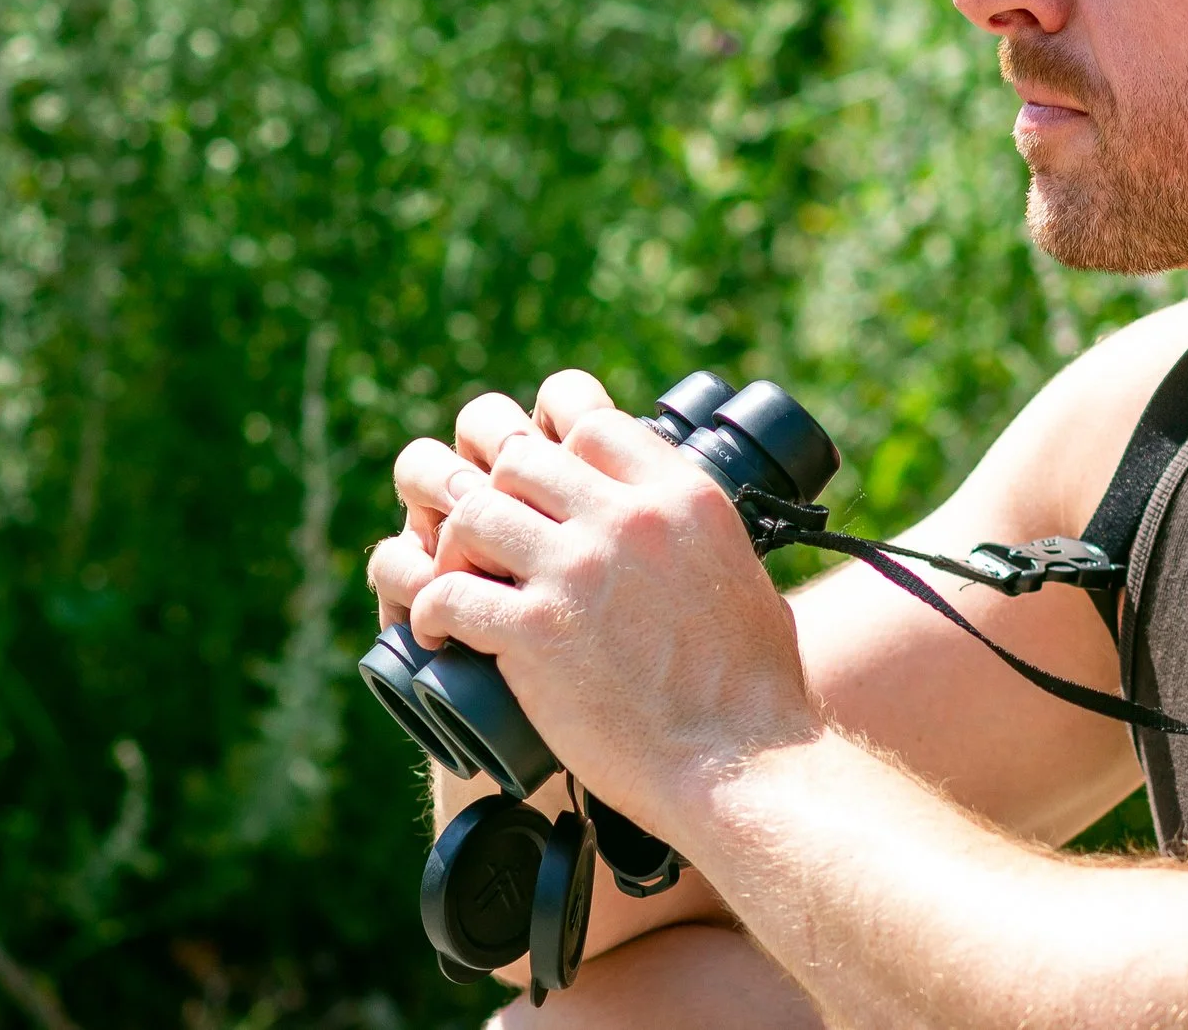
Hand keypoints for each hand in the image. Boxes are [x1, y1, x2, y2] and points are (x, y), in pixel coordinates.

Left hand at [412, 375, 824, 834]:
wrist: (740, 763)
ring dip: (456, 548)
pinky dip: (432, 612)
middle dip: (495, 495)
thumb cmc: (755, 687)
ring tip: (459, 583)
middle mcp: (627, 518)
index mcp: (682, 495)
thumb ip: (697, 534)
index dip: (553, 447)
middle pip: (519, 460)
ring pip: (474, 514)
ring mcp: (578, 570)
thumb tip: (678, 528)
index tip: (541, 488)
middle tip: (488, 542)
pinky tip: (440, 634)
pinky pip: (448, 593)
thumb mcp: (742, 573)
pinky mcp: (536, 631)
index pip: (589, 423)